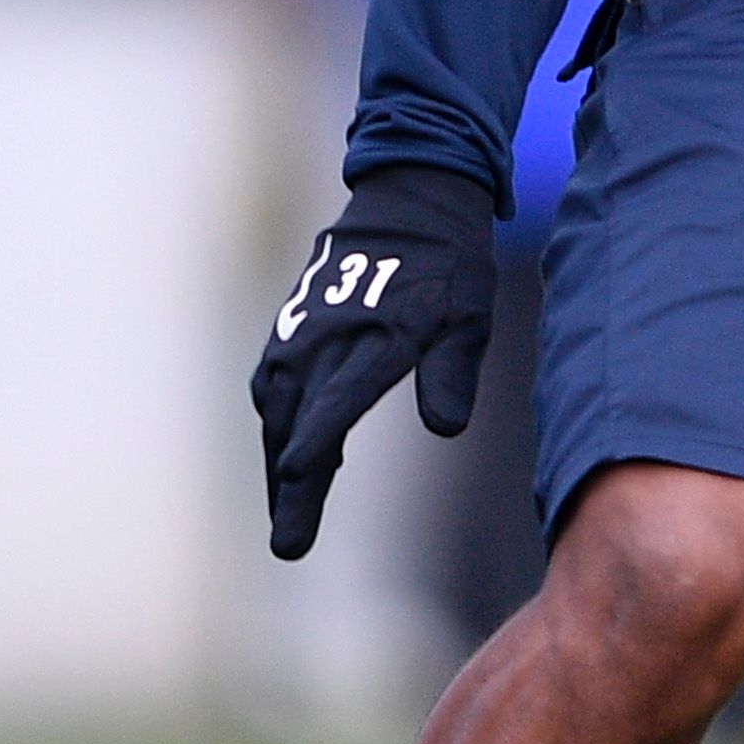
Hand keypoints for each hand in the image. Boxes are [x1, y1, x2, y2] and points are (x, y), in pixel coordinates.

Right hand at [250, 159, 498, 559]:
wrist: (410, 198)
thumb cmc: (449, 265)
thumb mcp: (469, 317)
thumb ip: (452, 374)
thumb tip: (444, 427)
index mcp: (375, 340)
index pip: (334, 413)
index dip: (311, 468)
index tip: (294, 511)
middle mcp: (328, 339)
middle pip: (296, 426)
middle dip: (289, 489)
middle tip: (287, 545)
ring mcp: (303, 331)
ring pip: (277, 409)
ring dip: (279, 460)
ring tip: (287, 510)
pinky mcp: (292, 325)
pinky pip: (274, 384)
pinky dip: (279, 423)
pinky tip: (288, 451)